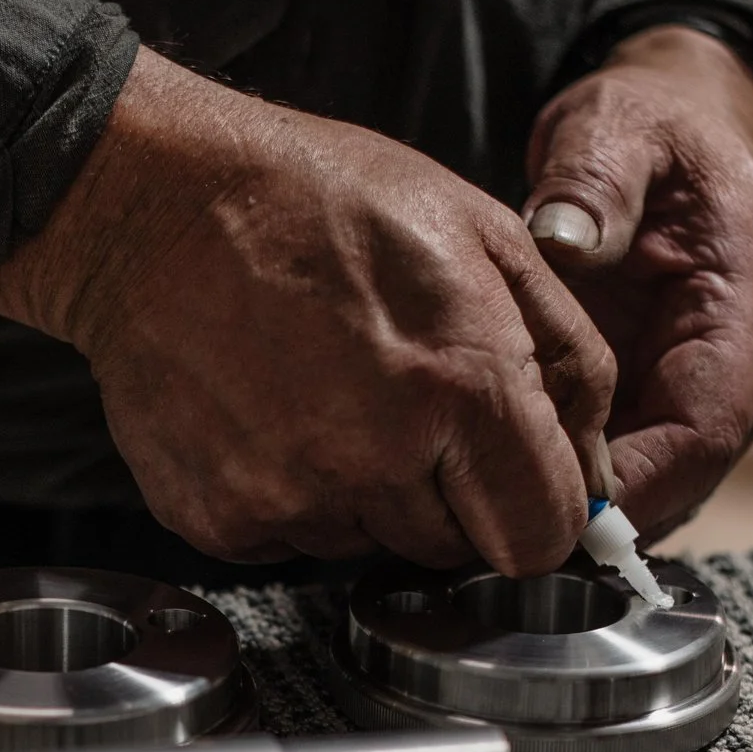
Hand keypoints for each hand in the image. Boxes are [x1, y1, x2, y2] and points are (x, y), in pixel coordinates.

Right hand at [0, 48, 612, 573]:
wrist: (153, 208)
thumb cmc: (320, 201)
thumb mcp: (487, 234)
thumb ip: (570, 361)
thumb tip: (599, 474)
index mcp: (464, 386)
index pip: (542, 537)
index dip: (538, 511)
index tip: (516, 482)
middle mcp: (378, 460)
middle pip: (457, 549)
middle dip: (451, 493)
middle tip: (405, 402)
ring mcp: (291, 499)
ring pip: (372, 546)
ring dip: (369, 493)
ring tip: (329, 392)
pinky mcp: (222, 521)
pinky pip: (291, 543)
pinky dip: (292, 493)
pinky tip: (272, 412)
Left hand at [524, 25, 752, 539]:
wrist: (672, 130)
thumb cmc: (653, 130)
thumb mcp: (624, 128)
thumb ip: (597, 179)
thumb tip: (564, 238)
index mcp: (746, 314)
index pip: (704, 434)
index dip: (635, 487)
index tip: (552, 510)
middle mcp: (732, 370)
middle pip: (674, 482)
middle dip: (592, 517)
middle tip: (494, 534)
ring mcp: (691, 390)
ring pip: (643, 485)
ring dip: (572, 507)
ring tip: (481, 518)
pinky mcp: (652, 397)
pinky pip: (613, 460)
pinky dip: (559, 477)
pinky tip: (490, 477)